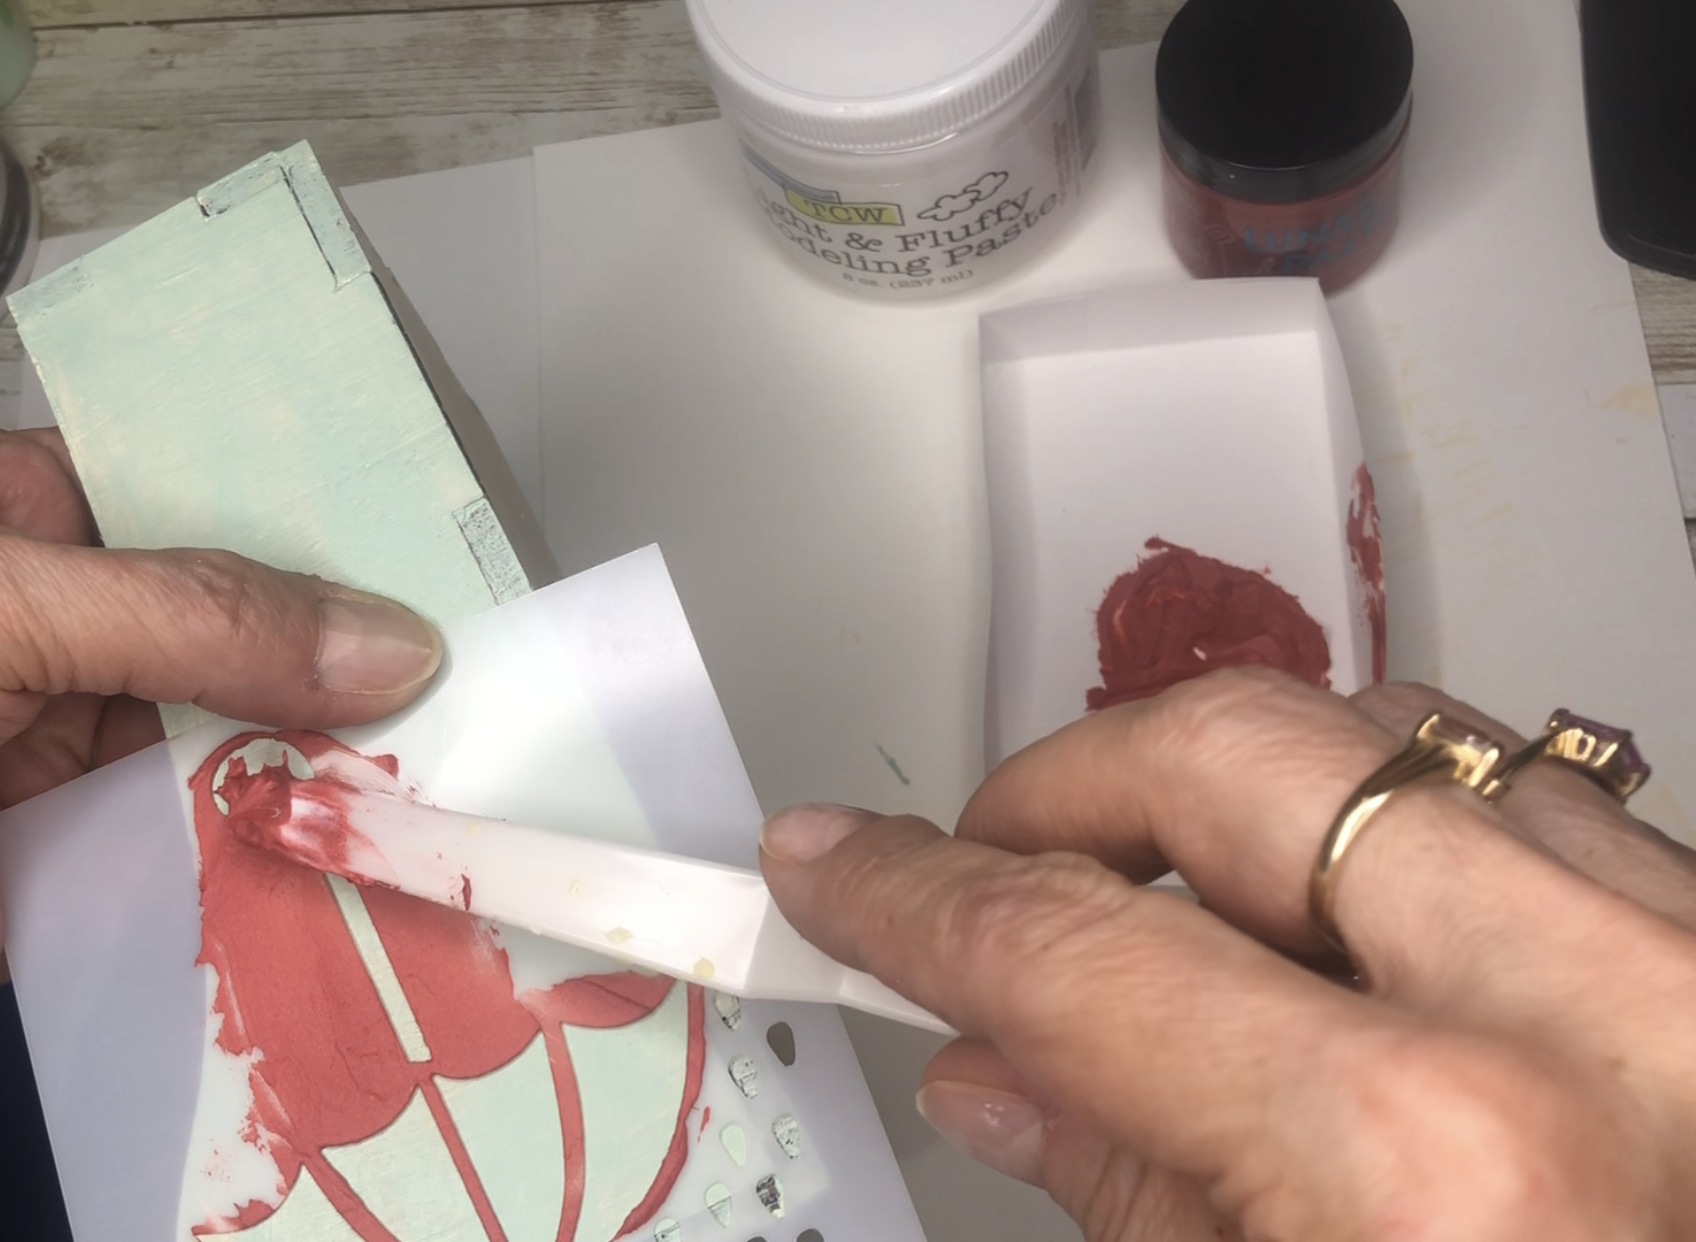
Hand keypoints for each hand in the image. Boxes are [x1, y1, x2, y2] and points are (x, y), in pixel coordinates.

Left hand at [0, 428, 442, 1238]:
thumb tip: (393, 644)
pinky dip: (263, 814)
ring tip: (434, 715)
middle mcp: (18, 620)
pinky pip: (189, 821)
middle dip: (302, 624)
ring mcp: (42, 738)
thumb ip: (199, 614)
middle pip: (194, 611)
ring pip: (203, 718)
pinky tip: (358, 800)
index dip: (269, 502)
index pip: (157, 488)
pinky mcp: (67, 848)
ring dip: (296, 725)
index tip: (398, 515)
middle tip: (445, 625)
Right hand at [761, 668, 1695, 1240]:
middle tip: (987, 860)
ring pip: (1399, 739)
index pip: (1076, 949)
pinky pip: (1544, 800)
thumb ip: (1130, 1196)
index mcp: (1433, 1172)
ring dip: (1240, 789)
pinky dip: (1405, 822)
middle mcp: (1595, 1031)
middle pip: (1234, 753)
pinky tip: (1341, 906)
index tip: (845, 865)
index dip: (913, 894)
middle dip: (1065, 784)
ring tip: (1161, 888)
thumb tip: (1001, 1071)